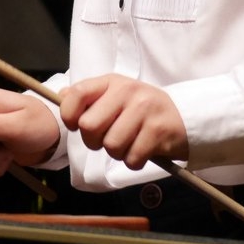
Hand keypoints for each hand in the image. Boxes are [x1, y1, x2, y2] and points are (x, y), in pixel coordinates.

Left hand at [60, 74, 187, 169]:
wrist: (184, 117)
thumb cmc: (142, 110)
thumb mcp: (115, 95)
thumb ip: (88, 97)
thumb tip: (59, 97)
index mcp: (112, 82)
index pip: (77, 94)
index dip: (69, 115)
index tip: (76, 125)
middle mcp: (127, 91)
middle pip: (89, 127)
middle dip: (94, 142)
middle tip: (108, 139)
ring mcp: (144, 109)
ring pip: (111, 146)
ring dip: (117, 153)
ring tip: (129, 144)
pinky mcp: (158, 130)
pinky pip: (131, 158)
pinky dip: (134, 161)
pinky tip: (142, 150)